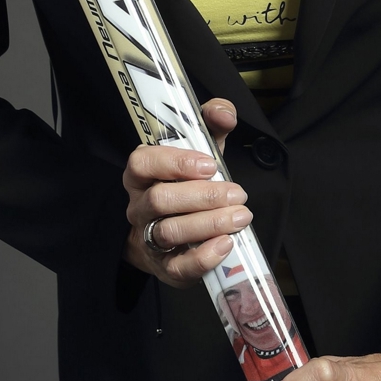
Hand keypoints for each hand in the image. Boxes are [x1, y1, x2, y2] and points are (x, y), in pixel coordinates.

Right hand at [123, 99, 250, 287]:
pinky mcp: (164, 267)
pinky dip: (203, 257)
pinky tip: (226, 244)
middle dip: (203, 197)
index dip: (174, 163)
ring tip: (240, 216)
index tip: (208, 164)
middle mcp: (140, 205)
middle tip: (238, 194)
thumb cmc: (188, 184)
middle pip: (160, 200)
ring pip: (168, 232)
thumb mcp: (200, 150)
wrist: (174, 233)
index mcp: (142, 174)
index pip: (143, 163)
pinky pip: (177, 266)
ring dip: (208, 224)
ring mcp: (148, 238)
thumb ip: (212, 125)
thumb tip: (223, 113)